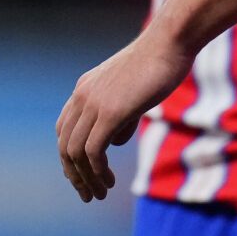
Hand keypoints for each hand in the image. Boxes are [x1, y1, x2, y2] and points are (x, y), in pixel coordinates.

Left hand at [54, 29, 193, 202]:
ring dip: (86, 178)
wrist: (171, 41)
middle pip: (65, 145)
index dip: (70, 157)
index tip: (83, 176)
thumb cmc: (160, 61)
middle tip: (88, 194)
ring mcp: (94, 103)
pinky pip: (92, 151)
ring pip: (76, 152)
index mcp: (84, 87)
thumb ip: (121, 115)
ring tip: (99, 193)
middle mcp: (82, 95)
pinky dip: (97, 171)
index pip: (64, 129)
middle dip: (74, 175)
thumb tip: (115, 141)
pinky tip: (108, 181)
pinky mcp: (110, 112)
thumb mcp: (134, 91)